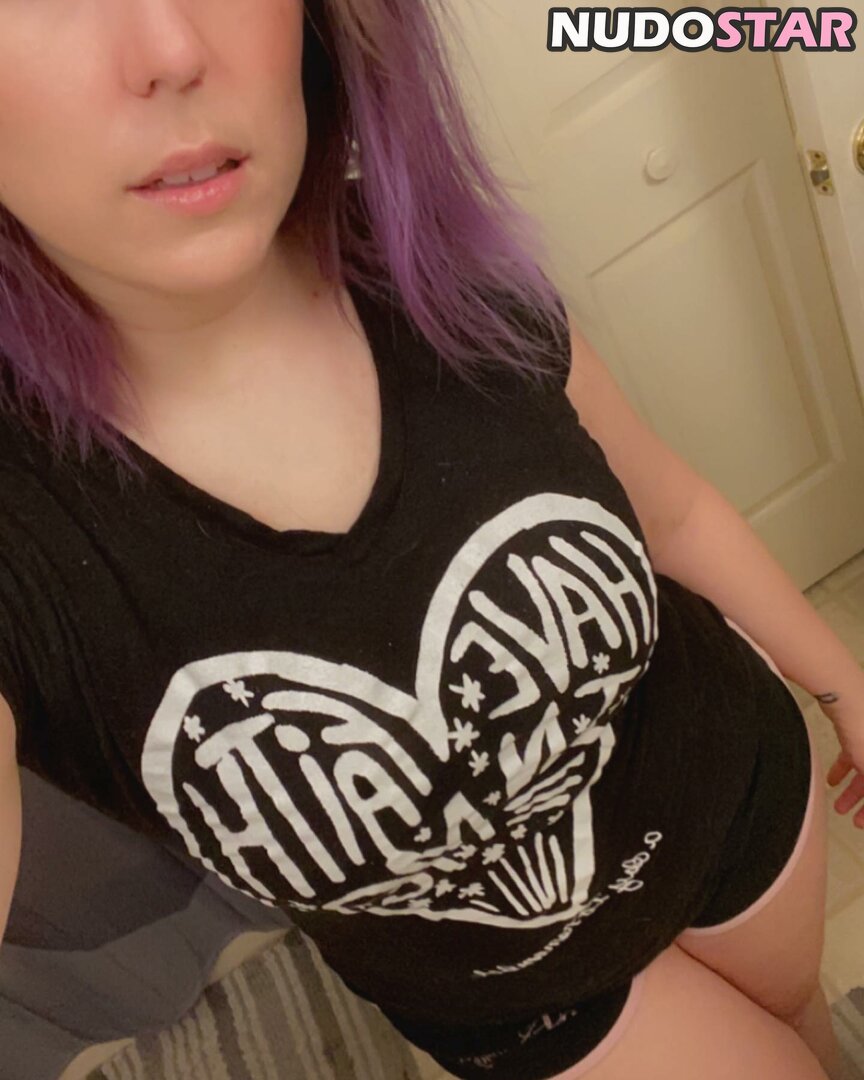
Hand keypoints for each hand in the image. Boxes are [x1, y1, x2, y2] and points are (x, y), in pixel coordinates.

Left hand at [821, 702, 863, 826]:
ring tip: (837, 805)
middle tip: (849, 817)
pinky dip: (844, 770)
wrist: (845, 696)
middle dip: (863, 800)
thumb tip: (863, 805)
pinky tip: (830, 781)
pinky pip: (854, 756)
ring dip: (852, 790)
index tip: (861, 823)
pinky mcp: (857, 732)